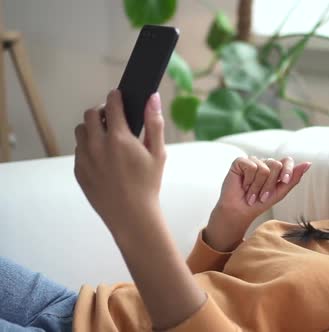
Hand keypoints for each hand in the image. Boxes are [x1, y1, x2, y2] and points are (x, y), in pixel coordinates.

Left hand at [74, 89, 166, 233]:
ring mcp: (84, 158)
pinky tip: (103, 157)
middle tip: (112, 117)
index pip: (111, 104)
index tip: (118, 95)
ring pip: (81, 131)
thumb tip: (153, 98)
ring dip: (92, 128)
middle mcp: (97, 145)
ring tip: (106, 137)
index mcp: (119, 138)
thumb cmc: (148, 184)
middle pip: (90, 114)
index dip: (115, 96)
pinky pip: (79, 150)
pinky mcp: (78, 171)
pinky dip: (88, 147)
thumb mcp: (158, 153)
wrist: (131, 215)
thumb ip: (154, 123)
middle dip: (101, 111)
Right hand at [205, 156, 311, 250]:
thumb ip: (293, 178)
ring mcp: (252, 161)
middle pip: (276, 165)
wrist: (241, 211)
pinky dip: (248, 180)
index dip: (288, 170)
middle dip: (270, 184)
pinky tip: (243, 186)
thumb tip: (308, 163)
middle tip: (262, 196)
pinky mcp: (240, 162)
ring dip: (257, 186)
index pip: (287, 160)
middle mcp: (264, 163)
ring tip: (251, 194)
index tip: (285, 181)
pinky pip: (251, 166)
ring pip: (263, 168)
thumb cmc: (260, 203)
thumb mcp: (280, 192)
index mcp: (275, 169)